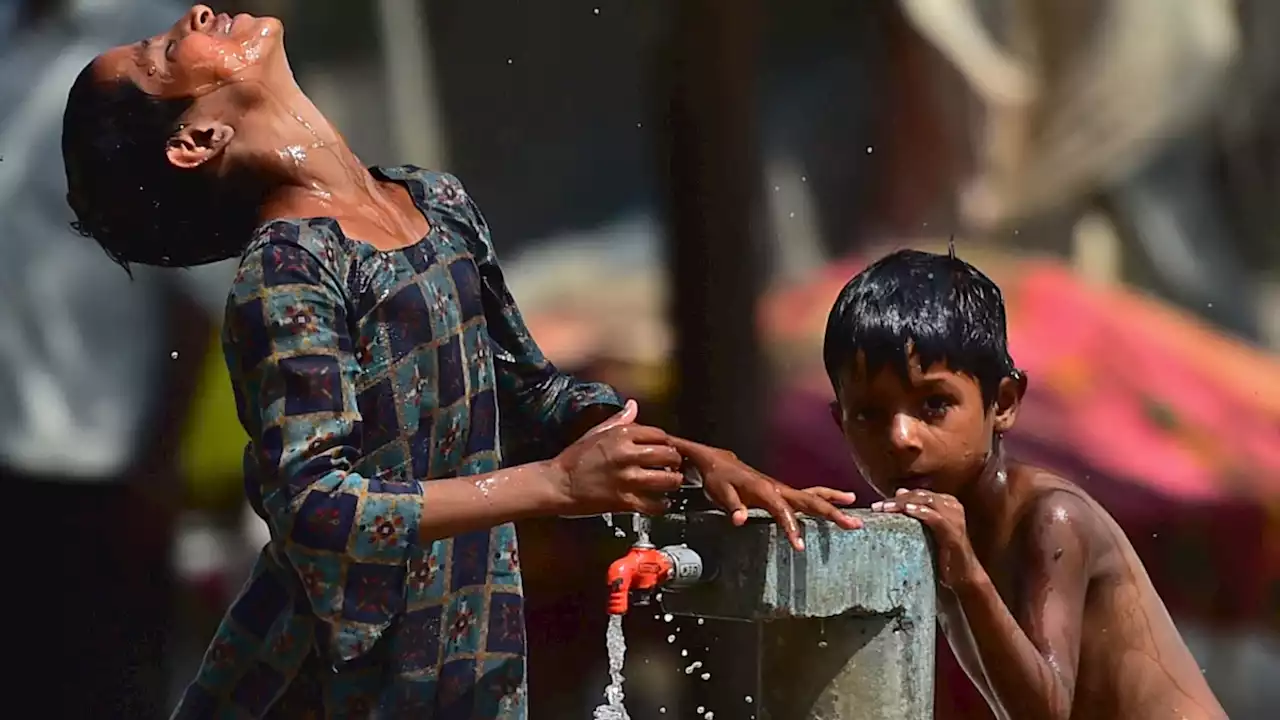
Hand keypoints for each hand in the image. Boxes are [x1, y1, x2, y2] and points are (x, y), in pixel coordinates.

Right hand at [552, 400, 684, 514]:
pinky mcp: (624, 501)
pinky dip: (662, 505)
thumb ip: (618, 420)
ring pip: (667, 480)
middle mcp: (626, 455)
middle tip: (673, 465)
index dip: (666, 441)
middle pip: (668, 454)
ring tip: (671, 482)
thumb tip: (633, 406)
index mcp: (620, 435)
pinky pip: (655, 504)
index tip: (666, 447)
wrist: (558, 484)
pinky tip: (660, 502)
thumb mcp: (595, 433)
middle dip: (675, 460)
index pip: (659, 434)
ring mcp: (626, 479)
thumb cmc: (574, 459)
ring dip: (673, 482)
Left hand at [670, 436, 860, 551]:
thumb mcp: (720, 493)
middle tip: (853, 523)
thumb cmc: (719, 478)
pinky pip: (809, 494)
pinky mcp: (783, 491)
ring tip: (854, 507)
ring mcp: (783, 489)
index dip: (791, 527)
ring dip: (834, 502)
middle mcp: (778, 487)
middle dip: (831, 512)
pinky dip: (825, 497)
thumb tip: (739, 520)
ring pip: (813, 494)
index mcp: (764, 489)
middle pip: (810, 500)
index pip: (782, 510)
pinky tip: (840, 501)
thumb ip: (732, 506)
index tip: (800, 546)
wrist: (719, 463)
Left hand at [872, 489, 977, 587]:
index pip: (917, 494)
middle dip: (896, 500)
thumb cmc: (944, 552)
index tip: (876, 506)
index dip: (896, 497)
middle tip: (876, 507)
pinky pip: (936, 517)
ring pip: (926, 502)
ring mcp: (955, 517)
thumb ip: (916, 510)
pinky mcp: (954, 531)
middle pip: (919, 496)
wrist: (964, 575)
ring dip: (903, 504)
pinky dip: (920, 512)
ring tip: (885, 509)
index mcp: (946, 502)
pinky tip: (906, 512)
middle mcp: (952, 505)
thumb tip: (899, 490)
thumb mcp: (927, 529)